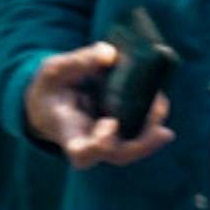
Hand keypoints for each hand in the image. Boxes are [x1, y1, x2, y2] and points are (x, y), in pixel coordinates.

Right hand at [21, 44, 176, 166]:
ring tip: (161, 105)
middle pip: (116, 155)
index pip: (81, 151)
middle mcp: (88, 142)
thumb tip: (110, 54)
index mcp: (67, 130)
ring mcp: (104, 141)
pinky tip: (160, 103)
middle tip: (160, 128)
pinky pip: (136, 135)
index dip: (97, 145)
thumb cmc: (49, 89)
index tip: (109, 125)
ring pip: (131, 148)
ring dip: (151, 133)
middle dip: (141, 144)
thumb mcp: (53, 71)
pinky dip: (151, 122)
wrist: (47, 105)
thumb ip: (78, 62)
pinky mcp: (116, 133)